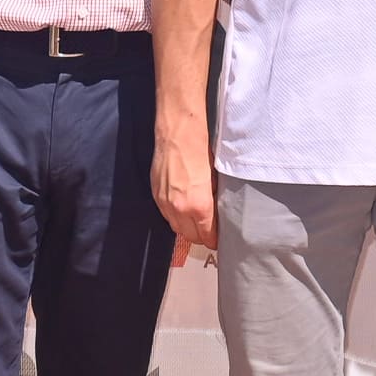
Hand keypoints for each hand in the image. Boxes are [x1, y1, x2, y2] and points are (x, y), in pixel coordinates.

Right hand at [155, 122, 218, 265]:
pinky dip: (175, 217)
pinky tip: (183, 210)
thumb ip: (215, 201)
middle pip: (190, 236)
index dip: (214, 240)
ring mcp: (165, 203)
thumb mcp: (217, 180)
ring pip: (176, 228)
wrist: (178, 135)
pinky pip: (166, 215)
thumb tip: (218, 213)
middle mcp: (179, 209)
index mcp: (199, 207)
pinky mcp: (156, 195)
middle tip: (210, 232)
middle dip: (201, 236)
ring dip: (187, 228)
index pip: (207, 236)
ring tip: (197, 222)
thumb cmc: (202, 152)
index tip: (219, 240)